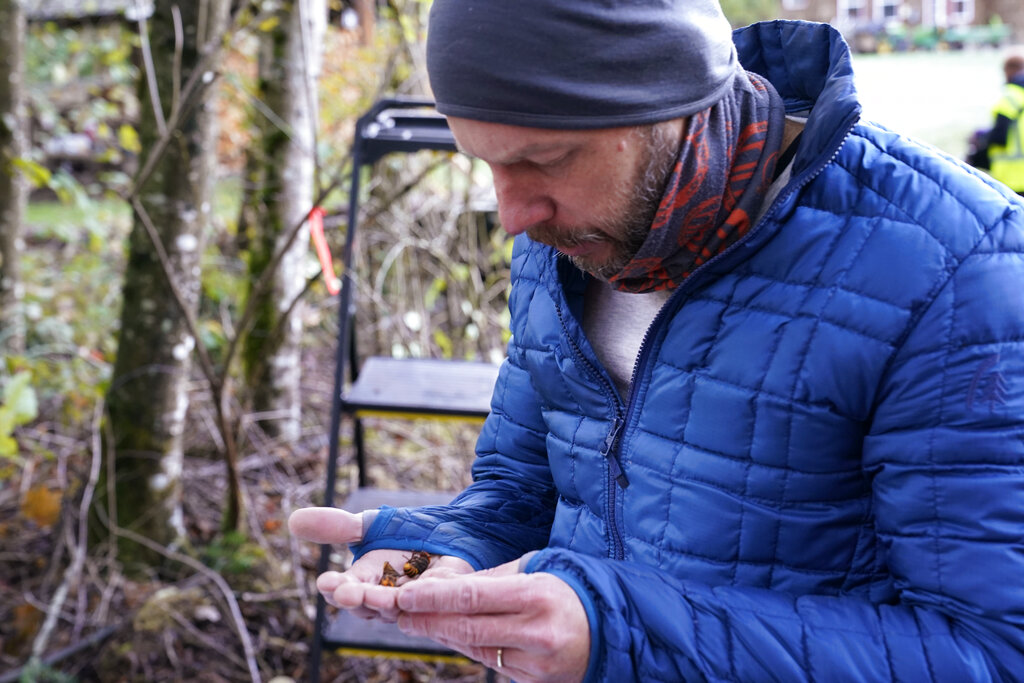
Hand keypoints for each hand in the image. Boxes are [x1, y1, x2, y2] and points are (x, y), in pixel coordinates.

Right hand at [288, 507, 473, 620]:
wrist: (452, 529)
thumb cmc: (406, 532)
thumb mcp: (369, 525)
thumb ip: (336, 527)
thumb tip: (293, 520)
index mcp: (365, 580)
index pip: (343, 588)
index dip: (335, 587)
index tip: (326, 582)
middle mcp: (386, 595)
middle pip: (366, 605)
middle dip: (357, 599)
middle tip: (347, 593)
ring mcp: (414, 599)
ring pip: (397, 609)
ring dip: (386, 604)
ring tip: (377, 598)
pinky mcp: (443, 595)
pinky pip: (433, 602)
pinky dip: (425, 599)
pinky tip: (417, 593)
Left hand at [395, 560, 589, 682]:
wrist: (611, 630)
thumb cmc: (568, 592)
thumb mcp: (536, 571)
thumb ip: (492, 579)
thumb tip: (446, 586)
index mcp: (535, 595)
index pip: (472, 597)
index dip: (433, 598)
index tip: (405, 596)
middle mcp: (535, 632)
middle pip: (467, 628)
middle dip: (427, 621)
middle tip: (400, 613)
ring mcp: (536, 663)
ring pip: (475, 649)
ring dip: (443, 635)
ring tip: (418, 622)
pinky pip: (493, 664)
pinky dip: (471, 649)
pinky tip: (455, 636)